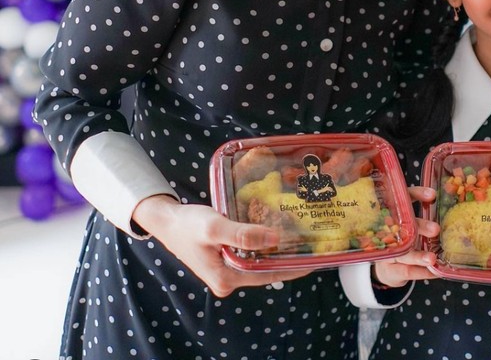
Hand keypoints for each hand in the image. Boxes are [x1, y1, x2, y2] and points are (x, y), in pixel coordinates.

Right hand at [133, 194, 309, 296]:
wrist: (165, 221)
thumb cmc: (188, 224)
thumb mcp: (215, 227)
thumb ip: (244, 234)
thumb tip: (275, 240)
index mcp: (226, 279)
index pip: (268, 275)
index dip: (292, 267)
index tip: (314, 259)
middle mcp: (228, 280)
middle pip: (264, 270)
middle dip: (286, 257)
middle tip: (309, 242)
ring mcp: (225, 271)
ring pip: (257, 261)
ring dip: (275, 250)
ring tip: (297, 236)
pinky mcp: (223, 259)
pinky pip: (248, 254)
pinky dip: (261, 244)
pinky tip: (273, 231)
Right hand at [373, 185, 438, 286]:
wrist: (386, 268)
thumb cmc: (403, 242)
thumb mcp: (410, 227)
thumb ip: (424, 218)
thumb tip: (444, 206)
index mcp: (394, 214)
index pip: (404, 199)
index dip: (417, 195)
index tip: (432, 195)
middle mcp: (387, 230)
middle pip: (402, 226)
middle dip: (419, 227)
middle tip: (435, 229)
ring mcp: (387, 252)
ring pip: (403, 253)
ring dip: (418, 256)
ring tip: (432, 258)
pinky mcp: (390, 270)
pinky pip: (406, 271)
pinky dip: (421, 272)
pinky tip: (433, 272)